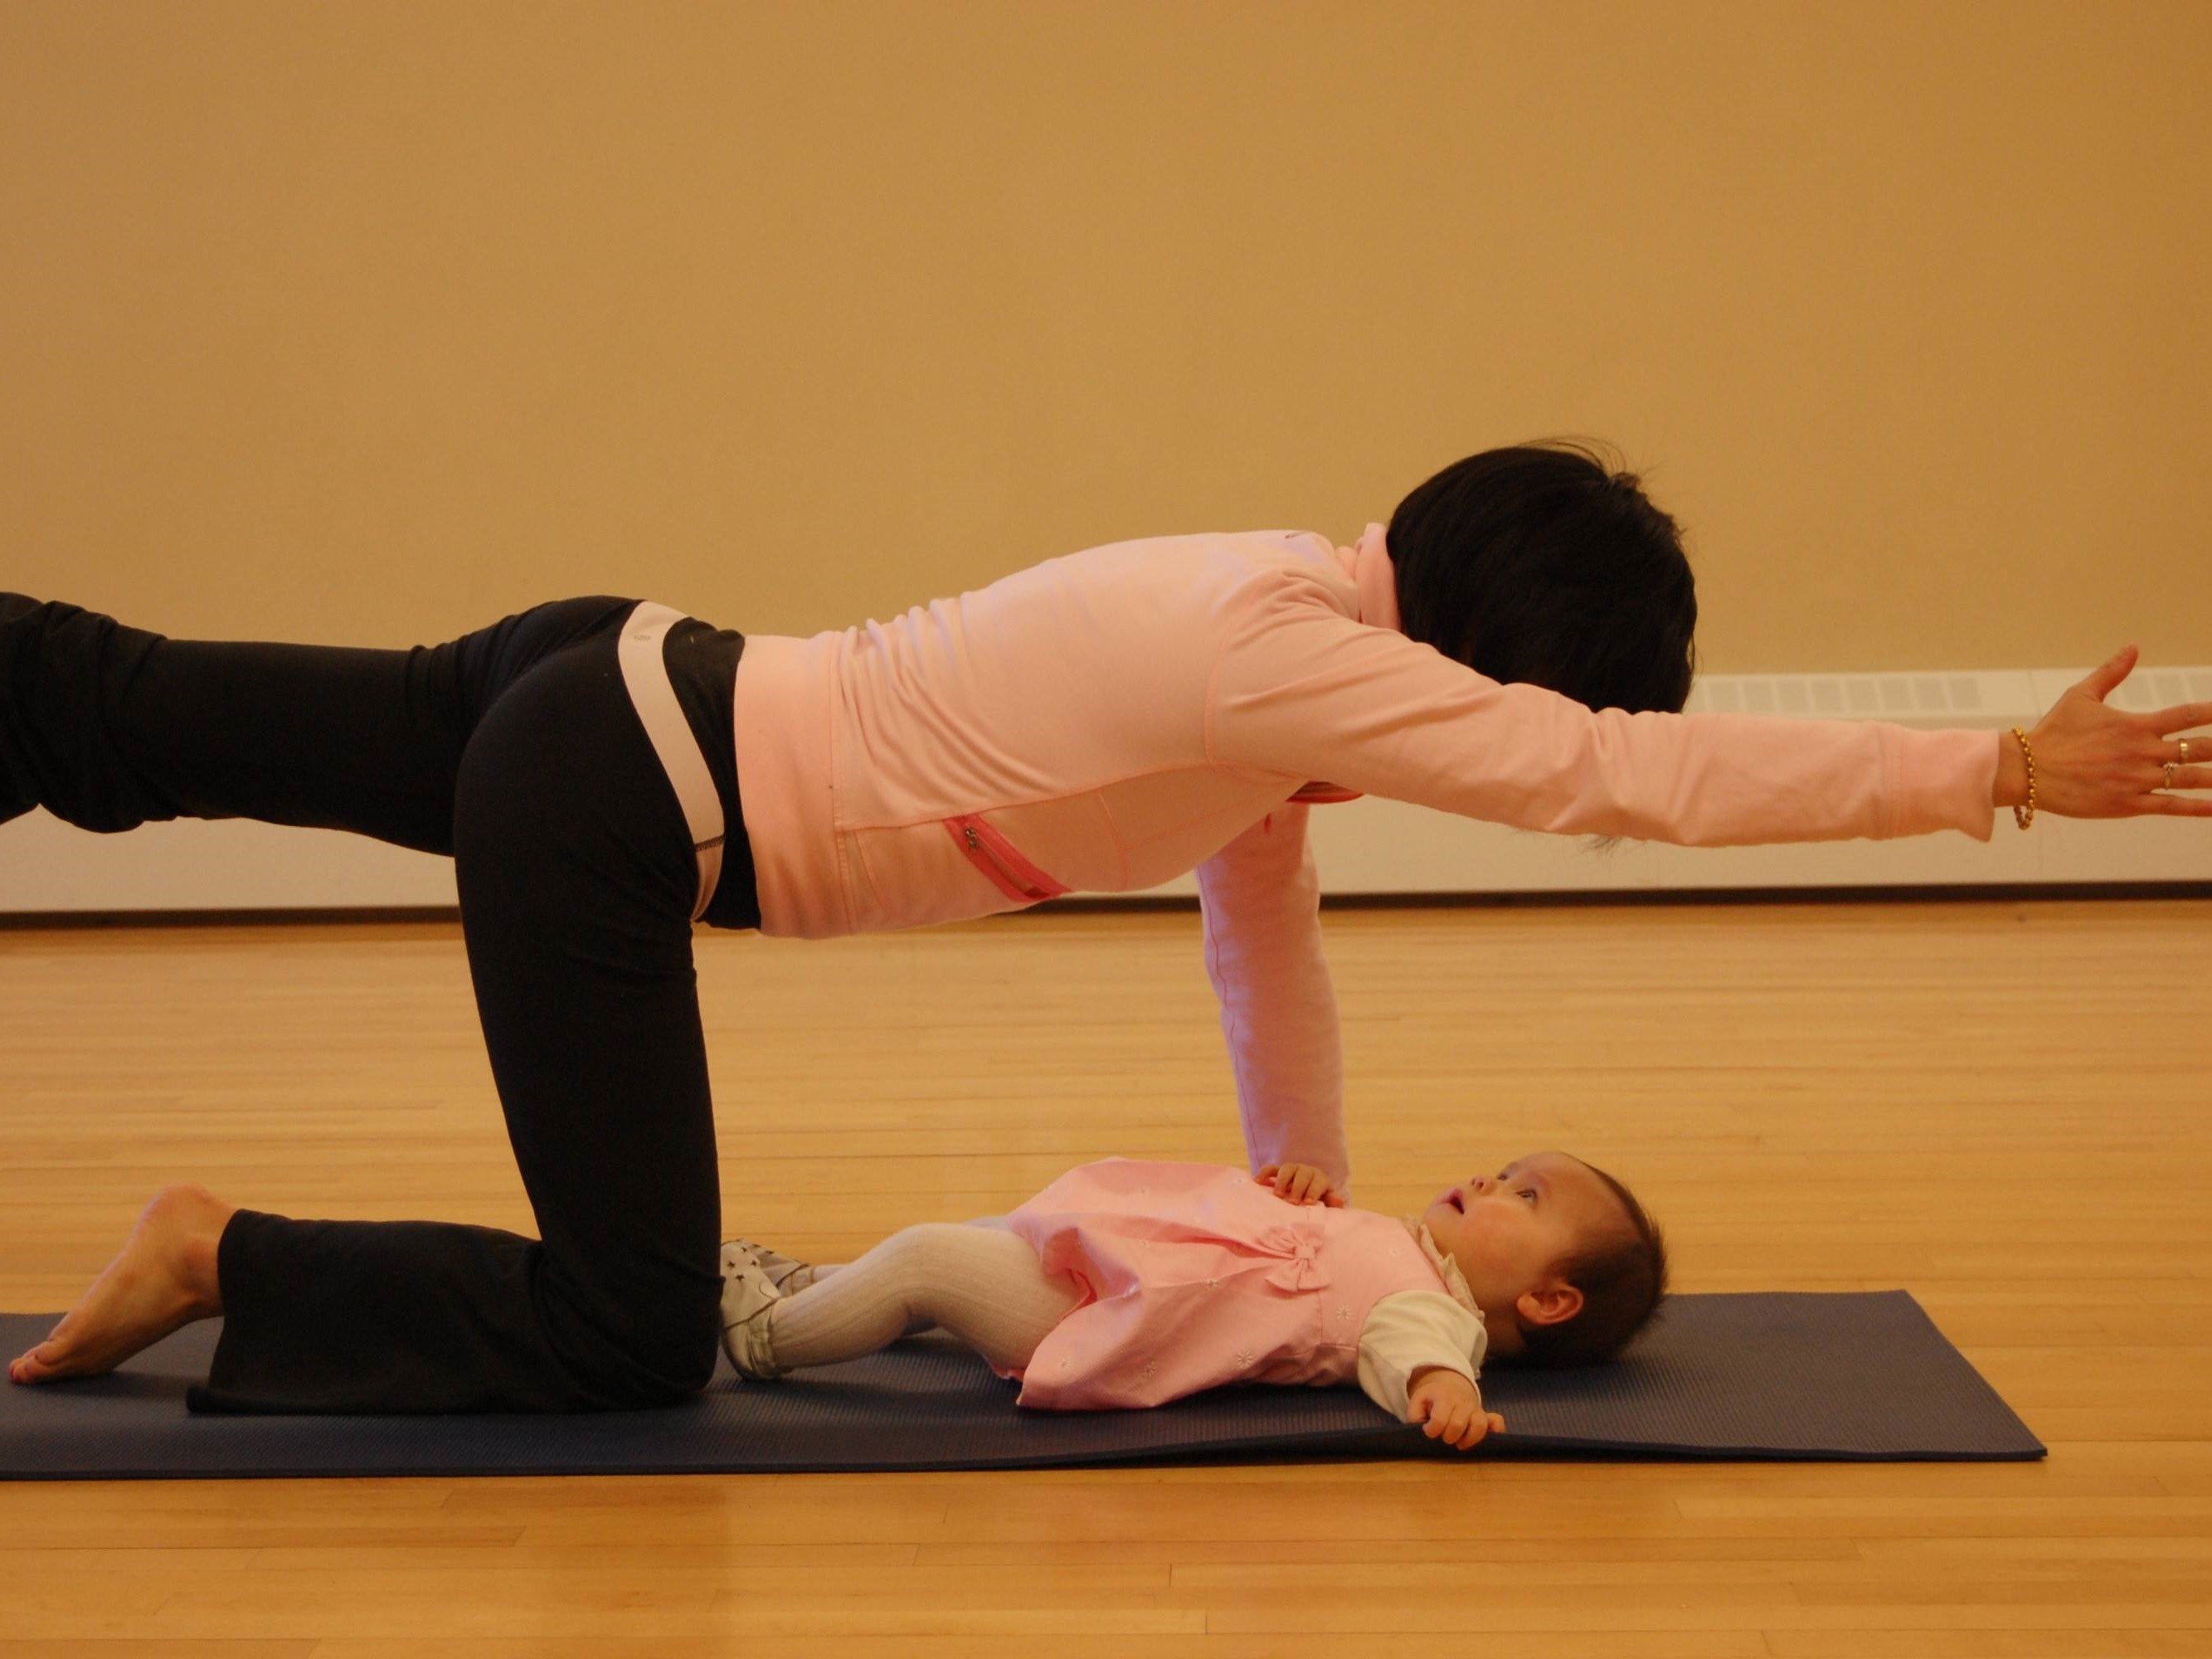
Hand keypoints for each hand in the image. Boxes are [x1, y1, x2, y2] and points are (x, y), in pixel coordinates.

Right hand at [1255, 1162, 1343, 1205]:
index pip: (1318, 1182)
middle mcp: (1305, 1170)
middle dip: (1298, 1188)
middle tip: (1293, 1202)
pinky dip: (1264, 1173)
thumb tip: (1339, 1203)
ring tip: (1277, 1195)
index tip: (1308, 1203)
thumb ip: (1330, 1202)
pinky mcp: (1277, 1170)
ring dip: (1282, 1181)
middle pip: (1302, 1174)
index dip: (1314, 1191)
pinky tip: (1257, 1182)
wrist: (1303, 1190)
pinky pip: (1270, 1168)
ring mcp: (1291, 1169)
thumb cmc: (1314, 1198)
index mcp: (1319, 1178)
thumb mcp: (1324, 1201)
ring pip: (1286, 1169)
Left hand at [1407, 1367, 1503, 1450]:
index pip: (1439, 1419)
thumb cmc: (1432, 1398)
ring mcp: (1477, 1409)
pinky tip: (1484, 1439)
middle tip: (1443, 1437)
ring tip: (1460, 1443)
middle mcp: (1462, 1402)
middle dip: (1448, 1436)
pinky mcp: (1487, 1415)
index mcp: (1443, 1397)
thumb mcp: (1417, 1401)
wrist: (1450, 1386)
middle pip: (1458, 1424)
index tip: (1428, 1431)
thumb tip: (1423, 1430)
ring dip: (1469, 1439)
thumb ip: (1414, 1415)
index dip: (1432, 1430)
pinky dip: (1494, 1432)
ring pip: (1480, 1425)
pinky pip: (1497, 1422)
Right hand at [2002, 646, 2211, 818]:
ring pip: (2190, 779)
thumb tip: (2133, 646)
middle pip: (2198, 748)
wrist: (2027, 770)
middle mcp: (2141, 752)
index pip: (2187, 715)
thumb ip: (2111, 672)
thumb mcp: (2080, 696)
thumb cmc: (2052, 732)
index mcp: (2135, 725)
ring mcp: (2136, 779)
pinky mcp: (2127, 804)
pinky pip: (2170, 806)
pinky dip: (2197, 807)